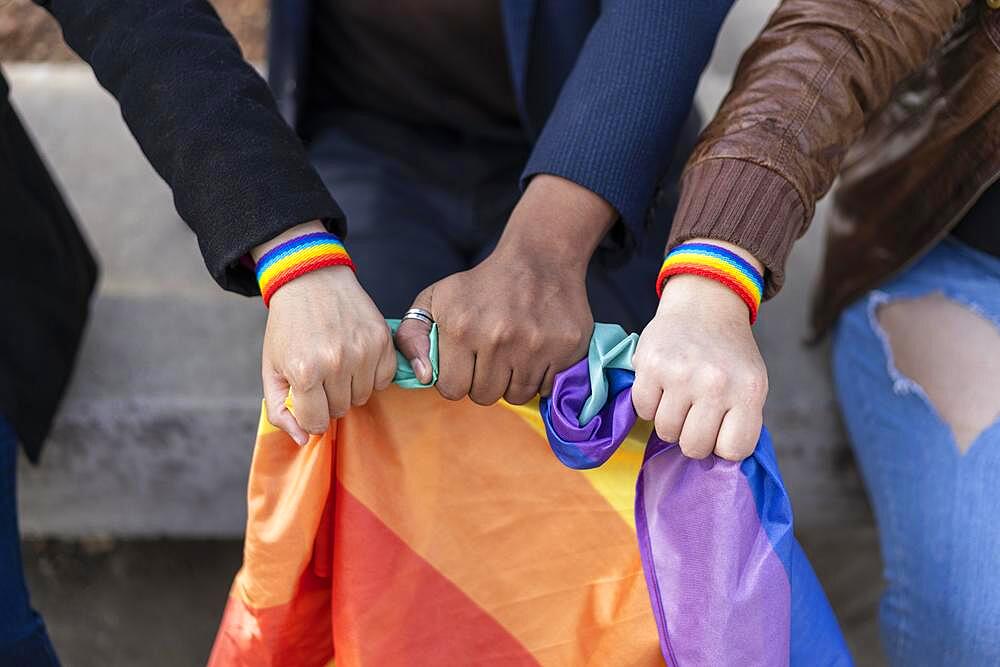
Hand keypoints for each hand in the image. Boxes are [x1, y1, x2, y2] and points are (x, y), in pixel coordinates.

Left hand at [255, 223, 394, 444]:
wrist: (311, 280)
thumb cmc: (288, 326)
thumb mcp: (271, 368)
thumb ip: (279, 409)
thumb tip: (303, 440)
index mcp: (304, 372)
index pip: (316, 423)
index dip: (311, 415)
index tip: (308, 399)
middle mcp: (336, 363)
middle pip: (341, 411)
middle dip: (329, 399)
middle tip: (321, 375)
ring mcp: (363, 351)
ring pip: (363, 397)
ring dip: (350, 388)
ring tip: (338, 364)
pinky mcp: (382, 340)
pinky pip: (383, 380)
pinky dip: (372, 375)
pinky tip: (357, 358)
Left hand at [395, 175, 614, 404]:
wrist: (539, 260)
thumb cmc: (481, 285)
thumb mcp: (436, 299)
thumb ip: (412, 336)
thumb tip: (423, 376)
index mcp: (461, 328)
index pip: (452, 389)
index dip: (457, 378)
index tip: (465, 361)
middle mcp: (497, 338)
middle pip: (485, 396)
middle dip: (485, 381)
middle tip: (492, 355)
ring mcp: (535, 345)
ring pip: (516, 396)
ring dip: (513, 380)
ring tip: (514, 352)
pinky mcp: (566, 348)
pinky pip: (545, 388)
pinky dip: (540, 377)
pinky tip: (536, 351)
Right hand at [631, 243, 767, 460]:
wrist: (704, 306)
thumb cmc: (728, 353)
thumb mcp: (751, 383)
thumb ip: (742, 420)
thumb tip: (720, 465)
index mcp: (749, 390)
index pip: (734, 450)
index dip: (722, 445)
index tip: (719, 429)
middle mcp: (716, 383)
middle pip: (695, 447)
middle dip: (693, 437)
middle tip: (695, 414)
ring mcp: (681, 374)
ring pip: (666, 432)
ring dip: (670, 421)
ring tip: (679, 398)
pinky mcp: (650, 365)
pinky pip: (642, 410)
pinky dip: (649, 404)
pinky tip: (661, 386)